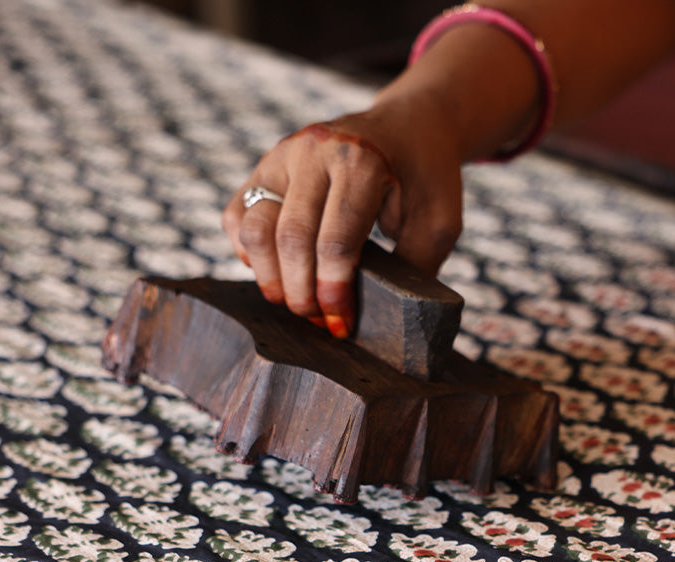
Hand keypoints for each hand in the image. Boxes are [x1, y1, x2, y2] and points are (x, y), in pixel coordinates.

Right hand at [222, 105, 462, 337]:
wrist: (408, 125)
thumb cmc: (425, 176)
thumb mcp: (438, 222)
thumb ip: (413, 266)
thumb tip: (383, 318)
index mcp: (360, 162)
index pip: (335, 241)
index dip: (334, 291)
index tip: (341, 324)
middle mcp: (314, 152)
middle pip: (291, 240)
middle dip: (303, 294)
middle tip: (320, 321)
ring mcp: (283, 156)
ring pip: (255, 229)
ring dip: (271, 278)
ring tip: (298, 301)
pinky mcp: (265, 167)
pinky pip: (237, 217)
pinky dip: (249, 253)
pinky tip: (278, 270)